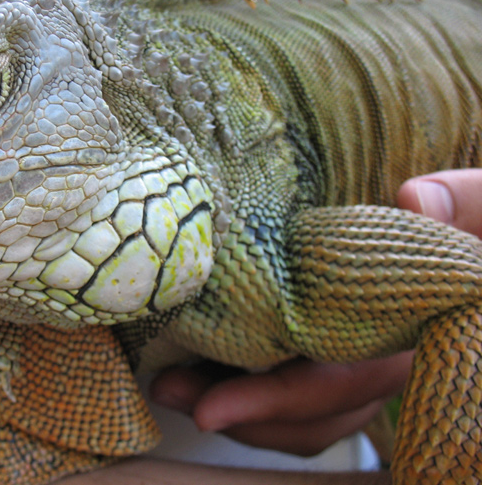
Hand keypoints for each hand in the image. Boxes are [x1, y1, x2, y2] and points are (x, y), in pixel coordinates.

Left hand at [151, 168, 481, 456]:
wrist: (474, 249)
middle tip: (169, 392)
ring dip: (237, 409)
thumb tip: (413, 199)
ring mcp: (367, 371)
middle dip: (236, 410)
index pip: (344, 382)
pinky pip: (301, 401)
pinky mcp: (343, 359)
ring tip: (170, 387)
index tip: (211, 410)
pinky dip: (254, 397)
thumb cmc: (478, 227)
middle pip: (311, 413)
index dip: (277, 400)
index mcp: (415, 336)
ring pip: (304, 419)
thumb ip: (465, 204)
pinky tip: (207, 375)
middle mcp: (389, 367)